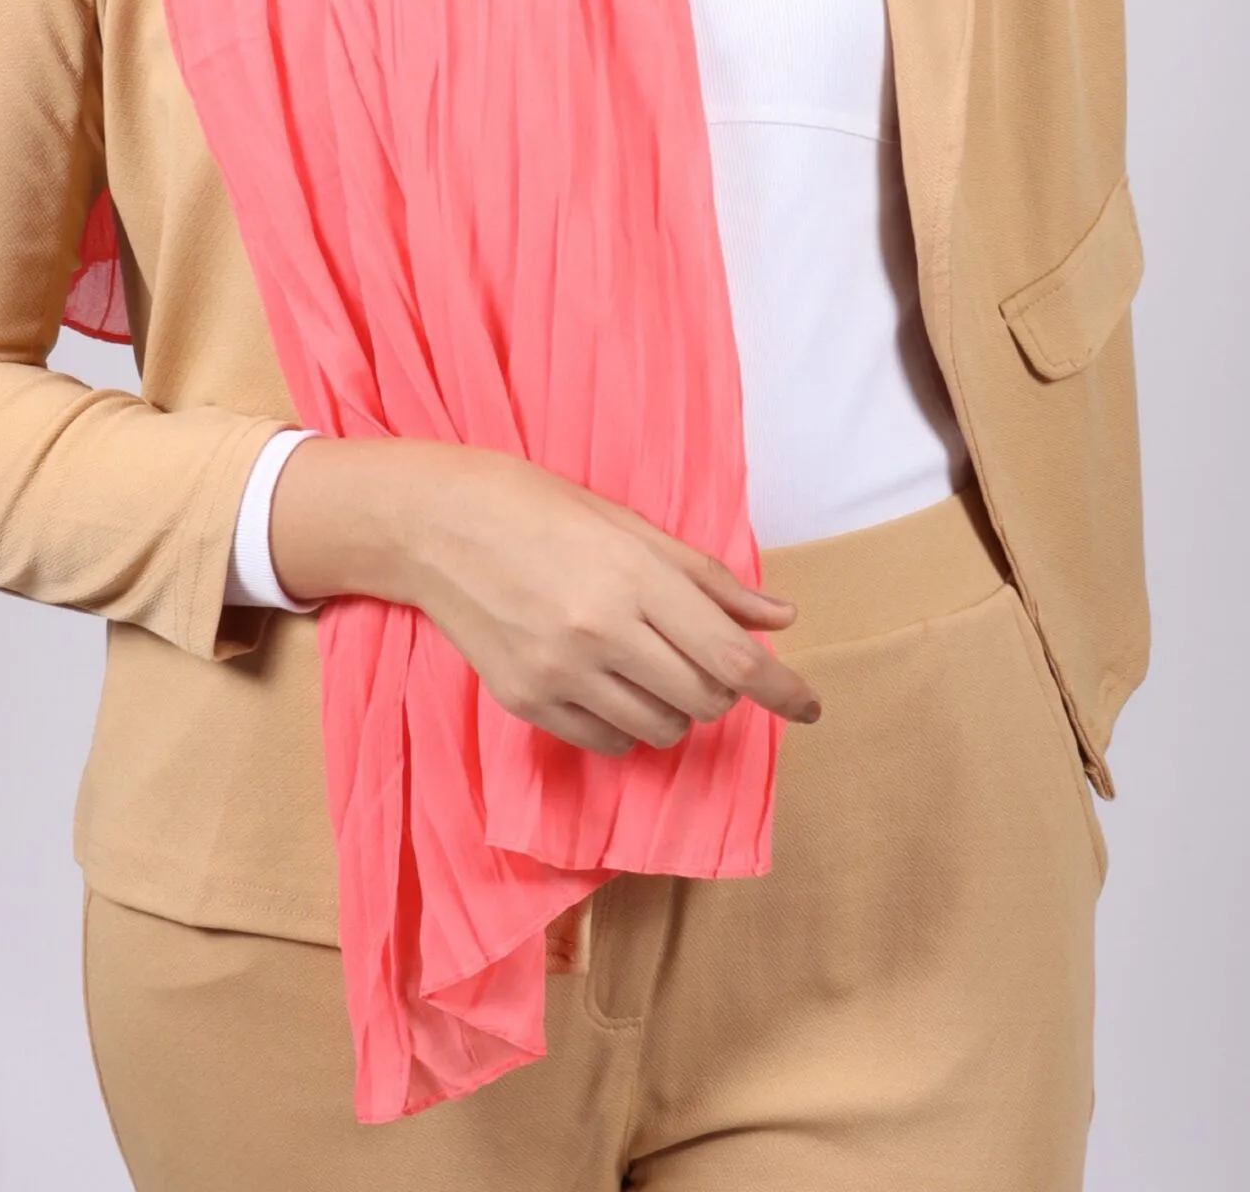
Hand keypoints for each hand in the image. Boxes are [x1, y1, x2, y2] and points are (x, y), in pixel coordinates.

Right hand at [270, 435, 822, 758]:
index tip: (811, 707)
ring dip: (676, 707)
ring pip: (661, 729)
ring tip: (650, 663)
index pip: (734, 658)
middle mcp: (601, 632)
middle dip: (722, 688)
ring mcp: (560, 674)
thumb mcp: (631, 526)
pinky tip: (610, 682)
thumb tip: (780, 620)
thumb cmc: (540, 507)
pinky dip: (626, 723)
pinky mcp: (526, 702)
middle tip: (704, 655)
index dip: (784, 690)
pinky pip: (607, 742)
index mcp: (635, 578)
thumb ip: (709, 580)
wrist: (438, 524)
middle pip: (705, 700)